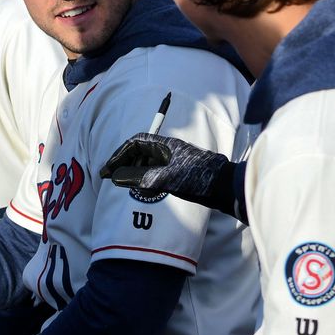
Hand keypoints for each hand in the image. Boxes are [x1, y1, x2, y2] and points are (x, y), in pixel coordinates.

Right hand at [99, 132, 237, 213]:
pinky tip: (146, 192)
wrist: (226, 187)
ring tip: (128, 187)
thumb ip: (141, 178)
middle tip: (113, 179)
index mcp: (166, 145)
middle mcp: (169, 151)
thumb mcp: (166, 179)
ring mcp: (175, 162)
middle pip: (140, 153)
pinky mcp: (180, 174)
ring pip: (148, 164)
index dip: (119, 154)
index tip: (108, 169)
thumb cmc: (199, 179)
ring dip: (136, 174)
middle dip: (125, 165)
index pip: (136, 143)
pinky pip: (157, 174)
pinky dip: (148, 182)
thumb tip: (117, 177)